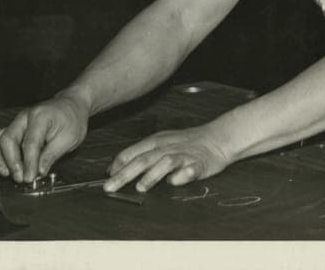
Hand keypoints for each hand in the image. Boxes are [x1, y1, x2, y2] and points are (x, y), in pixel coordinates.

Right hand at [0, 92, 89, 182]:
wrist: (72, 106)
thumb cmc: (72, 119)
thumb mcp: (69, 138)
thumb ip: (51, 155)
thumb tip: (38, 172)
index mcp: (40, 117)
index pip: (30, 143)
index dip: (28, 163)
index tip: (29, 177)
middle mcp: (25, 117)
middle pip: (8, 140)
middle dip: (12, 162)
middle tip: (21, 178)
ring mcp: (18, 122)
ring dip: (1, 159)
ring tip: (9, 174)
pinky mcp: (16, 128)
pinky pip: (0, 140)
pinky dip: (0, 155)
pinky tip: (5, 167)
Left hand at [103, 120, 233, 192]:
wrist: (218, 138)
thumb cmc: (187, 143)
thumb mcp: (162, 143)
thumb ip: (141, 155)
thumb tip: (115, 169)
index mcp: (156, 142)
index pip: (132, 153)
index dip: (118, 166)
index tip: (106, 179)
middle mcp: (167, 148)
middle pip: (143, 159)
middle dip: (125, 174)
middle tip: (110, 187)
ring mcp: (184, 155)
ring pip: (165, 162)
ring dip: (152, 174)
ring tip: (141, 187)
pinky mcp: (200, 163)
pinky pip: (191, 169)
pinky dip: (183, 175)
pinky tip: (176, 181)